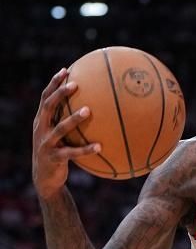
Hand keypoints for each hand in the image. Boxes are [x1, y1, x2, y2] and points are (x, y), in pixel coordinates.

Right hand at [32, 68, 100, 198]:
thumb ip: (69, 120)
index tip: (66, 70)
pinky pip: (71, 152)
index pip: (45, 97)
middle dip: (60, 94)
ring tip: (89, 110)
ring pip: (59, 128)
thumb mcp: (61, 134)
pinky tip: (100, 147)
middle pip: (48, 107)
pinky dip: (86, 149)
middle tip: (76, 85)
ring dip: (73, 118)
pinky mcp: (54, 158)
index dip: (53, 83)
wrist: (45, 178)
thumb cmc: (58, 151)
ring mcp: (46, 144)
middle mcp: (41, 129)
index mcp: (42, 121)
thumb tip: (95, 104)